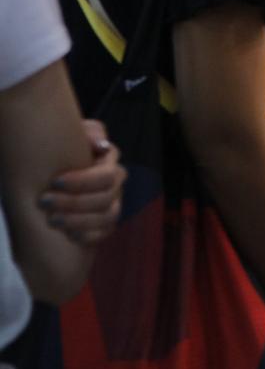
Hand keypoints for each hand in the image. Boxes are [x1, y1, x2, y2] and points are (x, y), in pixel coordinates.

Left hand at [42, 120, 124, 244]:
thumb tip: (100, 145)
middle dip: (74, 202)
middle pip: (106, 198)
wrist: (55, 173)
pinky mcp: (106, 224)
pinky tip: (67, 234)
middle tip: (45, 202)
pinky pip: (104, 233)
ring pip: (108, 217)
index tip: (54, 182)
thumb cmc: (64, 151)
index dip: (82, 181)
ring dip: (79, 221)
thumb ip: (90, 132)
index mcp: (109, 162)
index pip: (107, 175)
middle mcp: (115, 184)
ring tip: (52, 220)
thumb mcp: (75, 134)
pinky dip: (87, 236)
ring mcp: (113, 204)